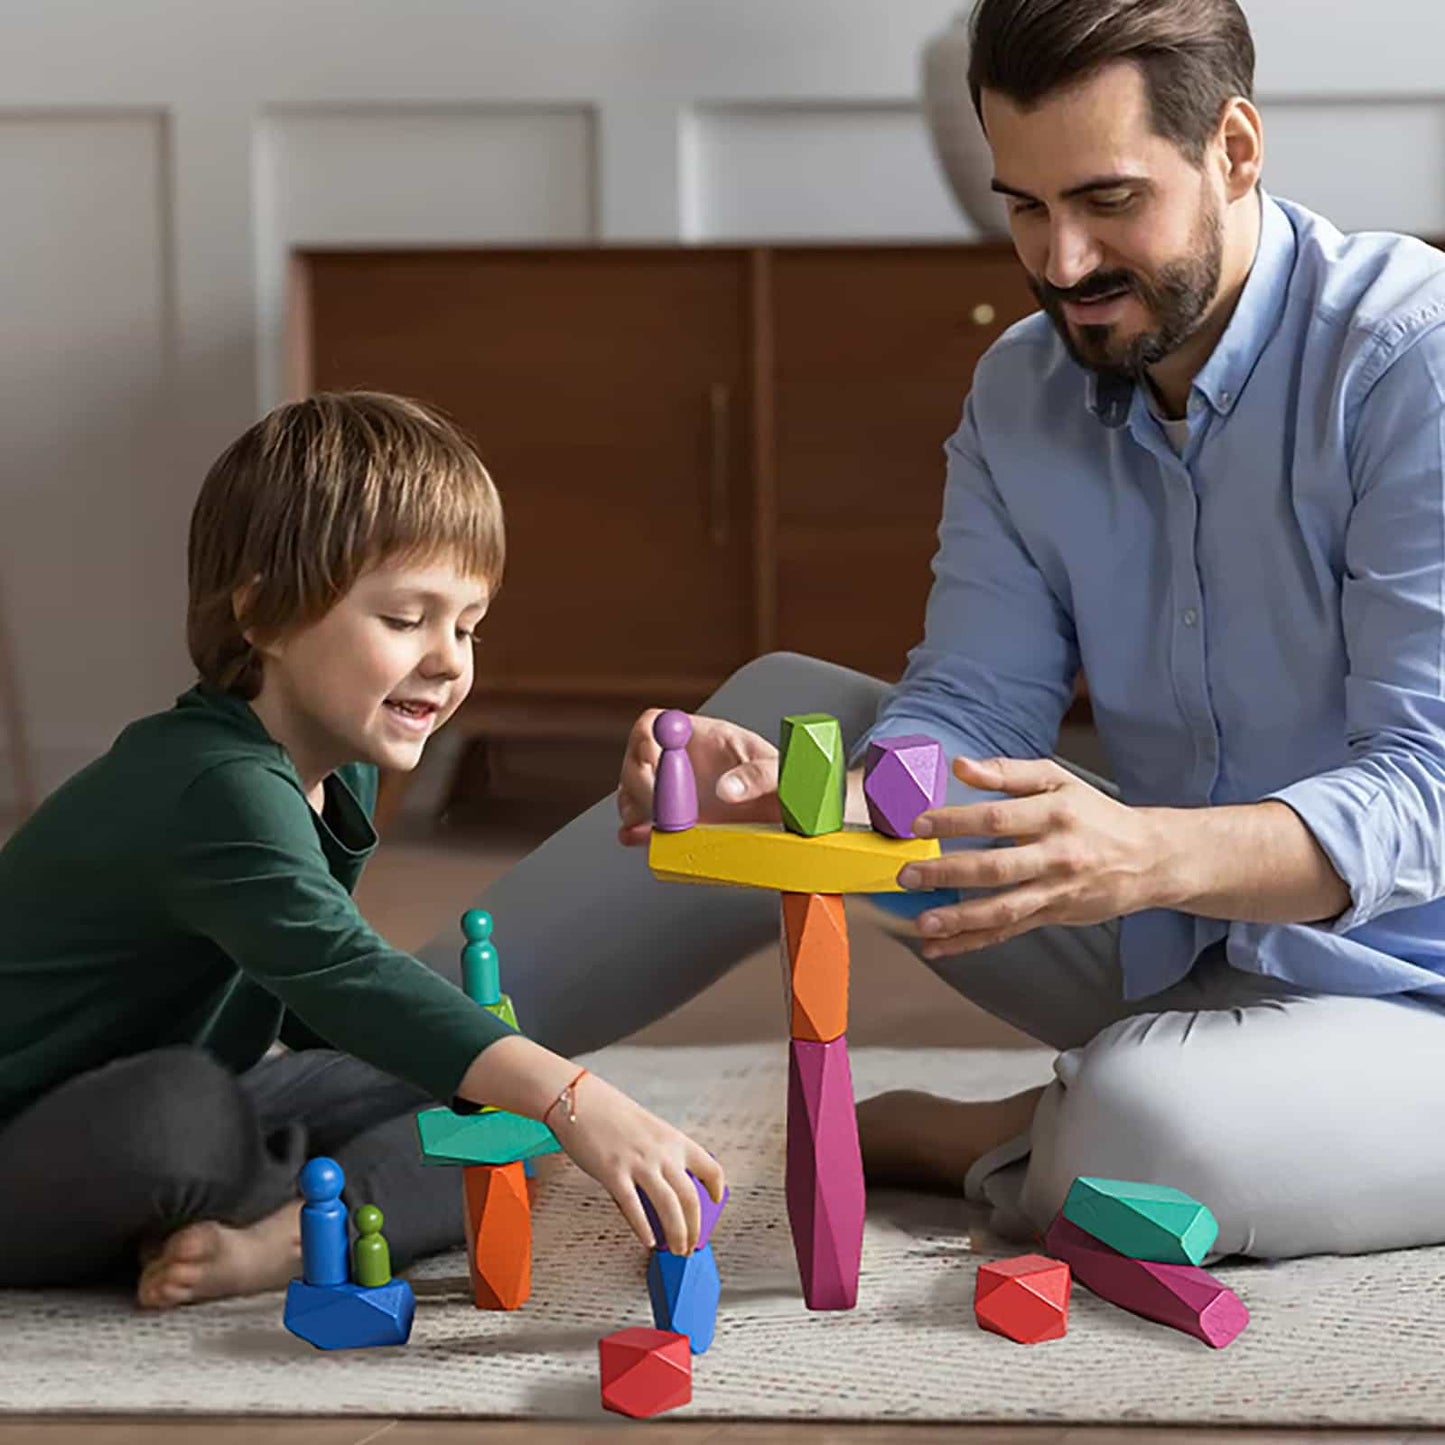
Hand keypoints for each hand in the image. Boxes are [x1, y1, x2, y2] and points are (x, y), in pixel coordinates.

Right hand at [551, 1071, 726, 1254]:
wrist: (579, 1099)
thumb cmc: (610, 1113)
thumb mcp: (648, 1128)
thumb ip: (661, 1154)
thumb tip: (667, 1184)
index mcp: (673, 1139)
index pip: (710, 1167)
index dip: (716, 1188)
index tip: (715, 1201)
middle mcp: (661, 1152)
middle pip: (691, 1198)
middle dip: (695, 1228)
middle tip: (691, 1245)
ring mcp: (638, 1163)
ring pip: (669, 1207)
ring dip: (677, 1234)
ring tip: (676, 1249)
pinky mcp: (613, 1173)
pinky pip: (633, 1207)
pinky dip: (643, 1228)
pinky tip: (648, 1241)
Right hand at [616, 710, 780, 845]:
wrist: (780, 811)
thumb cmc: (778, 781)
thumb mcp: (776, 771)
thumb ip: (757, 776)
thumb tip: (727, 790)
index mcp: (697, 735)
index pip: (654, 724)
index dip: (647, 742)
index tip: (659, 768)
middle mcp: (676, 759)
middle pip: (635, 760)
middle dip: (641, 785)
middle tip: (664, 809)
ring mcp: (668, 789)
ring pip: (630, 792)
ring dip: (636, 810)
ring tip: (663, 828)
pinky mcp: (668, 817)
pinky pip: (639, 822)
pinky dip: (636, 832)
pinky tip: (642, 838)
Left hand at [896, 756, 1160, 958]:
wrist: (1149, 858)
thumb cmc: (1094, 813)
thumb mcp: (1058, 780)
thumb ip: (1008, 771)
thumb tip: (960, 766)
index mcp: (1054, 814)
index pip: (997, 818)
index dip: (956, 821)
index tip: (918, 823)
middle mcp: (1056, 855)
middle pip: (995, 868)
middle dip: (948, 873)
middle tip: (908, 875)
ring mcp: (1055, 890)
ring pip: (1002, 909)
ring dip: (959, 918)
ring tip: (922, 922)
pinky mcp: (1054, 915)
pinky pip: (1008, 931)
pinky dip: (971, 941)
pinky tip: (939, 946)